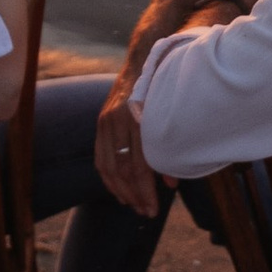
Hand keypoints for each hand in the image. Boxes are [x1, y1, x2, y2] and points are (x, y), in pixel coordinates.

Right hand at [95, 82, 159, 216]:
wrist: (145, 60)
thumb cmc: (164, 91)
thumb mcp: (171, 116)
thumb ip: (170, 150)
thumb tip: (171, 184)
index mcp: (139, 120)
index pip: (139, 166)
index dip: (145, 191)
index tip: (152, 209)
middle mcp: (119, 120)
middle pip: (122, 169)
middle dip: (134, 195)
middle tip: (145, 212)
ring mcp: (106, 120)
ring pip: (107, 166)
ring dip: (120, 190)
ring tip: (132, 205)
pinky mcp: (101, 120)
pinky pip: (99, 156)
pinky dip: (108, 177)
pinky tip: (118, 190)